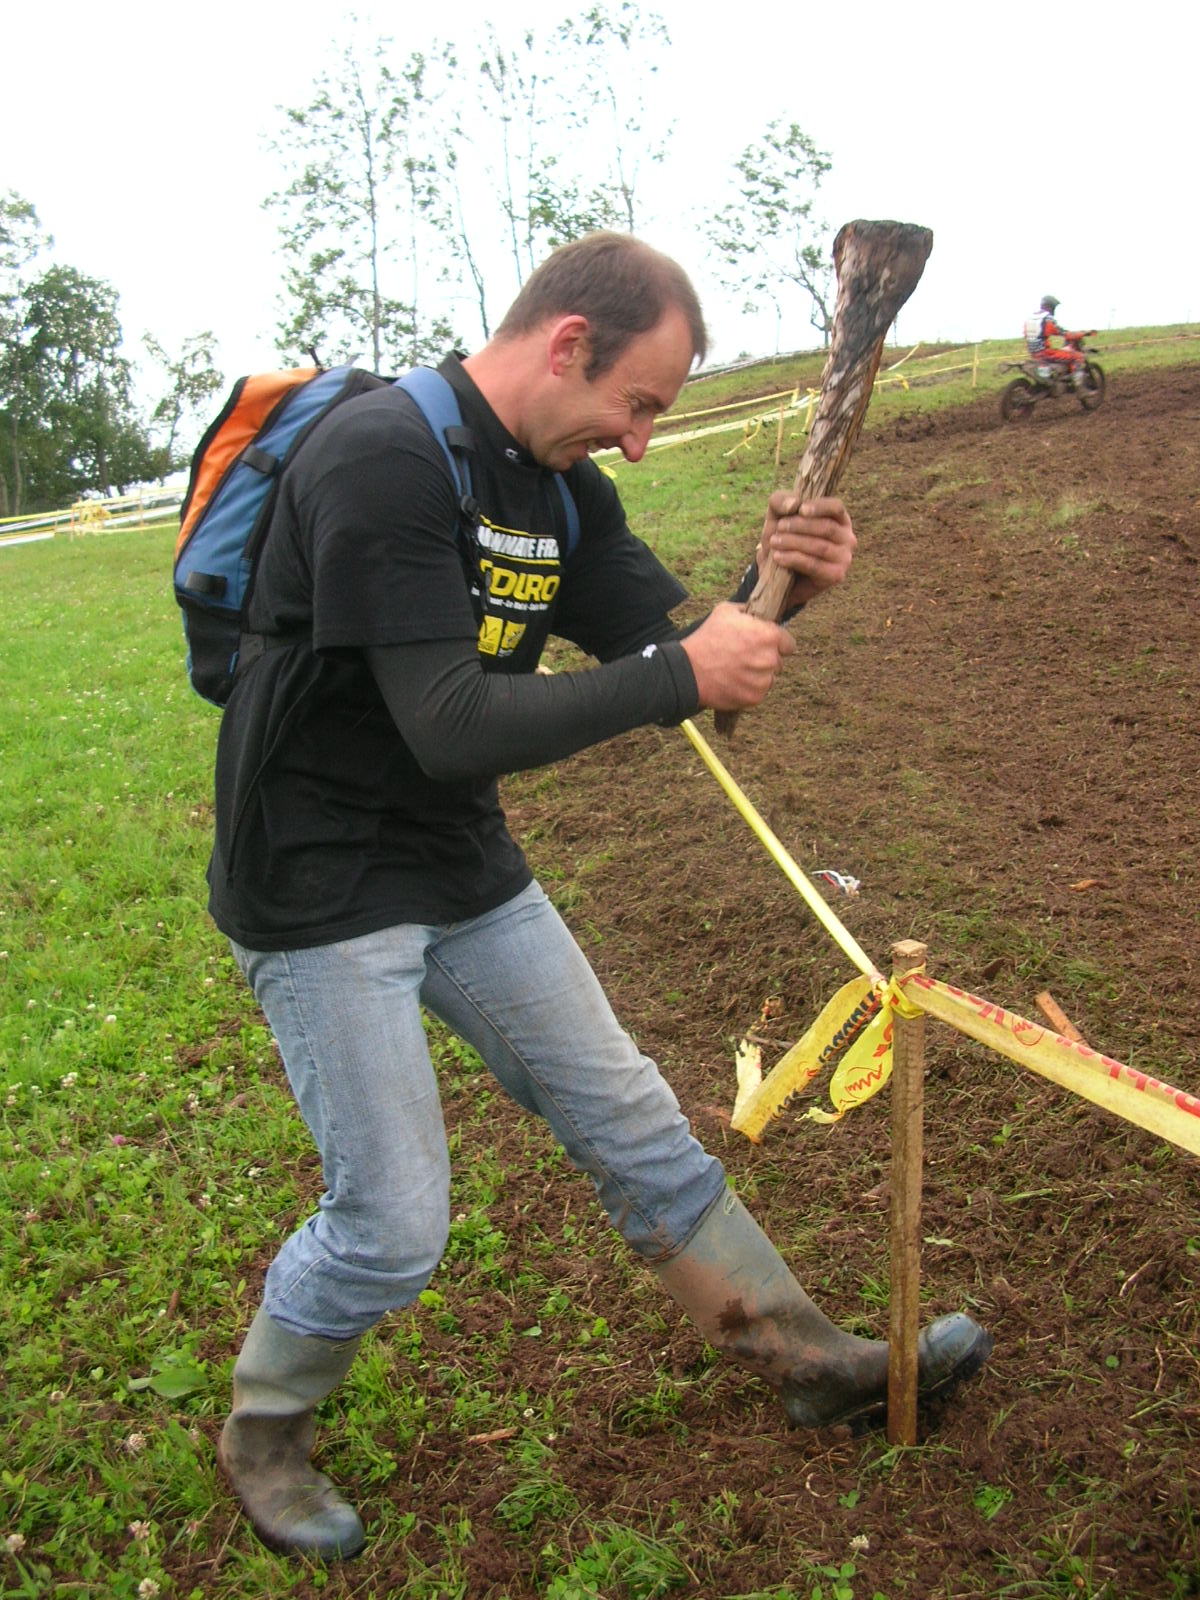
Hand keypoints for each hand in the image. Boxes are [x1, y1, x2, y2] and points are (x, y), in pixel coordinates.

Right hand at [681, 601, 794, 711]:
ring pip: (769, 678)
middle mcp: (770, 659)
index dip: (776, 643)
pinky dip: (749, 688)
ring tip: (736, 670)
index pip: (789, 643)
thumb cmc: (707, 638)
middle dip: (765, 659)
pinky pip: (759, 692)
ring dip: (758, 675)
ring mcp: (763, 681)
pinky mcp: (755, 698)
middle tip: (743, 657)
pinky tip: (733, 681)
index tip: (763, 645)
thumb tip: (759, 613)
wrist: (689, 671)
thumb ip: (749, 611)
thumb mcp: (726, 611)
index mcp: (768, 636)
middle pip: (778, 661)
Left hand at [756, 493, 855, 610]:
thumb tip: (794, 504)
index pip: (836, 507)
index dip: (820, 507)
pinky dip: (794, 560)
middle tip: (779, 528)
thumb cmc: (782, 539)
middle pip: (827, 528)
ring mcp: (844, 558)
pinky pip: (815, 565)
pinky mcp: (836, 575)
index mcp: (838, 519)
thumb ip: (780, 502)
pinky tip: (778, 557)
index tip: (801, 510)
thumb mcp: (776, 517)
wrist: (777, 574)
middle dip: (800, 526)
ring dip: (794, 543)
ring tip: (774, 542)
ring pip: (821, 547)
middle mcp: (847, 537)